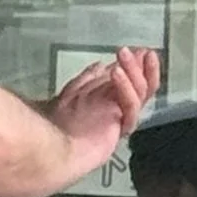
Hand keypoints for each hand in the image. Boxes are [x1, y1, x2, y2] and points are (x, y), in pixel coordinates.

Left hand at [50, 48, 160, 169]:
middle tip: (143, 52)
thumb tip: (102, 64)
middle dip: (143, 68)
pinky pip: (131, 109)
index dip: (137, 64)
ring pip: (141, 95)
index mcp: (107, 98)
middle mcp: (115, 108)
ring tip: (124, 55)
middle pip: (142, 87)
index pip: (130, 79)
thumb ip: (90, 77)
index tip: (141, 50)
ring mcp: (119, 118)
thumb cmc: (57, 123)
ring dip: (134, 72)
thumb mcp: (74, 89)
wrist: (53, 145)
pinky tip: (117, 73)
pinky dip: (127, 90)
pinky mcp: (121, 129)